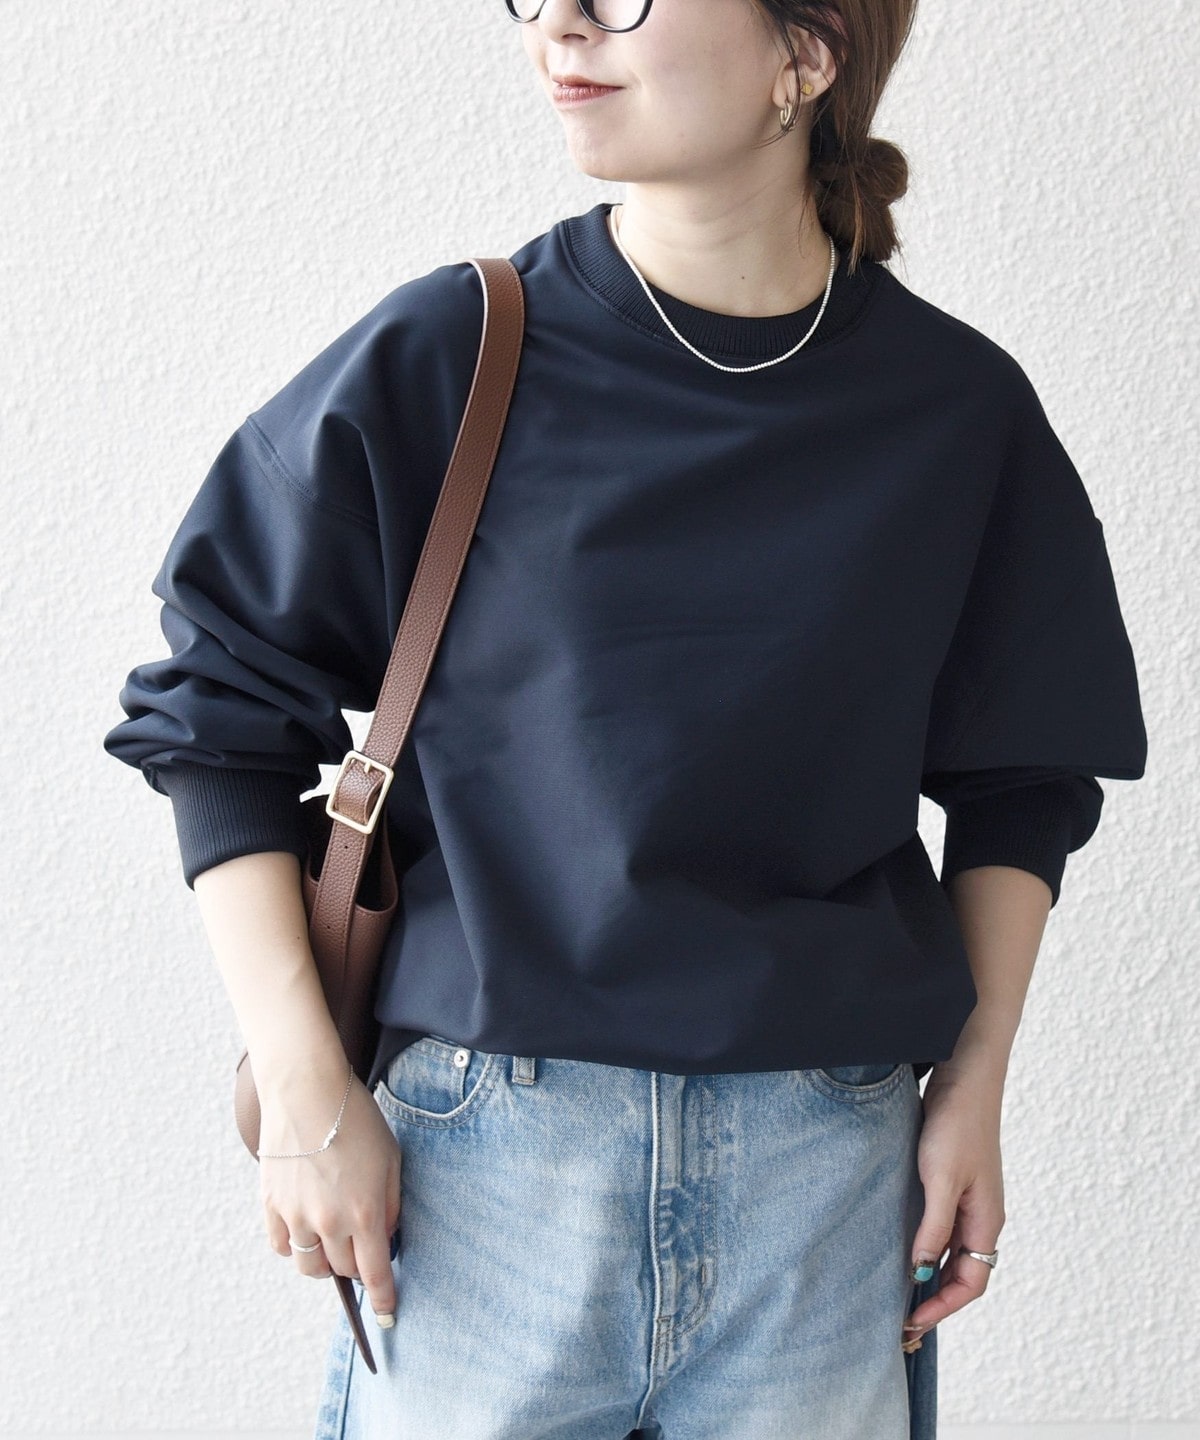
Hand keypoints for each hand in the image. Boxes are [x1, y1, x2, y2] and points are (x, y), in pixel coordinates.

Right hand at [257, 1061, 403, 1328]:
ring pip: (310, 1266)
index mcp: (364, 1211)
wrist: (307, 1089)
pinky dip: (295, 1247)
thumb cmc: (357, 1119)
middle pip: (343, 1269)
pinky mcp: (271, 1204)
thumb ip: (390, 1203)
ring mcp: (296, 1215)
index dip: (383, 1297)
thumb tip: (385, 1236)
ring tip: (334, 1240)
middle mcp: (328, 1221)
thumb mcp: (390, 1158)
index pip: (374, 1272)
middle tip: (362, 1248)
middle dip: (357, 1266)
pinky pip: (282, 1247)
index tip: (387, 1313)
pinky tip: (305, 1229)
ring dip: (326, 1261)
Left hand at [901, 1067, 1004, 1350]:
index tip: (910, 1323)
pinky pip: (942, 1229)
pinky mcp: (953, 1182)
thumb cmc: (957, 1124)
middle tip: (901, 1323)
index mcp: (986, 1221)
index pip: (970, 1284)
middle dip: (936, 1302)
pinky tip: (903, 1249)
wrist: (964, 1075)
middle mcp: (981, 1217)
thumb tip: (921, 1271)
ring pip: (952, 1253)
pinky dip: (926, 1248)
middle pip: (963, 1274)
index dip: (941, 1308)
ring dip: (930, 1277)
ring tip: (899, 1295)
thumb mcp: (941, 1179)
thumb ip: (934, 1227)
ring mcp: (969, 1200)